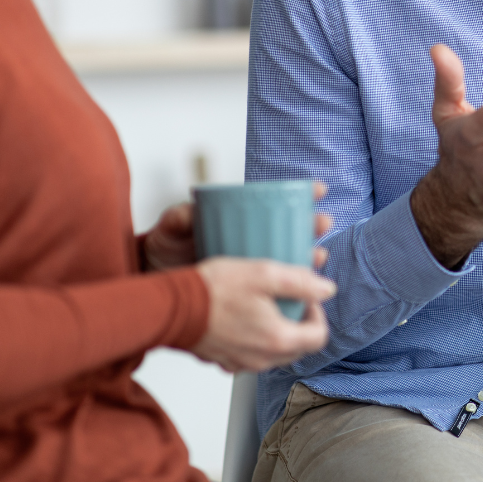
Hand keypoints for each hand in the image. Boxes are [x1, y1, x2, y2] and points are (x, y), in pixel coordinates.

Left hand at [142, 183, 333, 271]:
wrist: (160, 284)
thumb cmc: (168, 248)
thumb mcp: (172, 229)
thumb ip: (179, 218)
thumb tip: (190, 212)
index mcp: (243, 219)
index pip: (279, 204)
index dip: (303, 195)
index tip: (319, 190)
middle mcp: (254, 240)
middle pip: (293, 230)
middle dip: (313, 226)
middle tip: (322, 223)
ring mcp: (254, 266)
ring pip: (291, 259)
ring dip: (309, 257)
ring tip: (317, 257)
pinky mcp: (252, 289)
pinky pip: (278, 288)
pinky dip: (294, 288)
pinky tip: (305, 291)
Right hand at [191, 257, 335, 371]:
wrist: (170, 307)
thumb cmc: (213, 290)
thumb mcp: (264, 274)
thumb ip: (301, 282)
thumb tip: (326, 289)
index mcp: (278, 339)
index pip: (319, 337)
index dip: (319, 314)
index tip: (306, 297)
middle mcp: (262, 359)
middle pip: (299, 347)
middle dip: (300, 323)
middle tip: (288, 300)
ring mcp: (241, 363)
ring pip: (275, 353)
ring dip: (278, 331)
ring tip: (265, 306)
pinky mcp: (224, 361)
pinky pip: (251, 355)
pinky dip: (255, 340)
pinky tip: (244, 317)